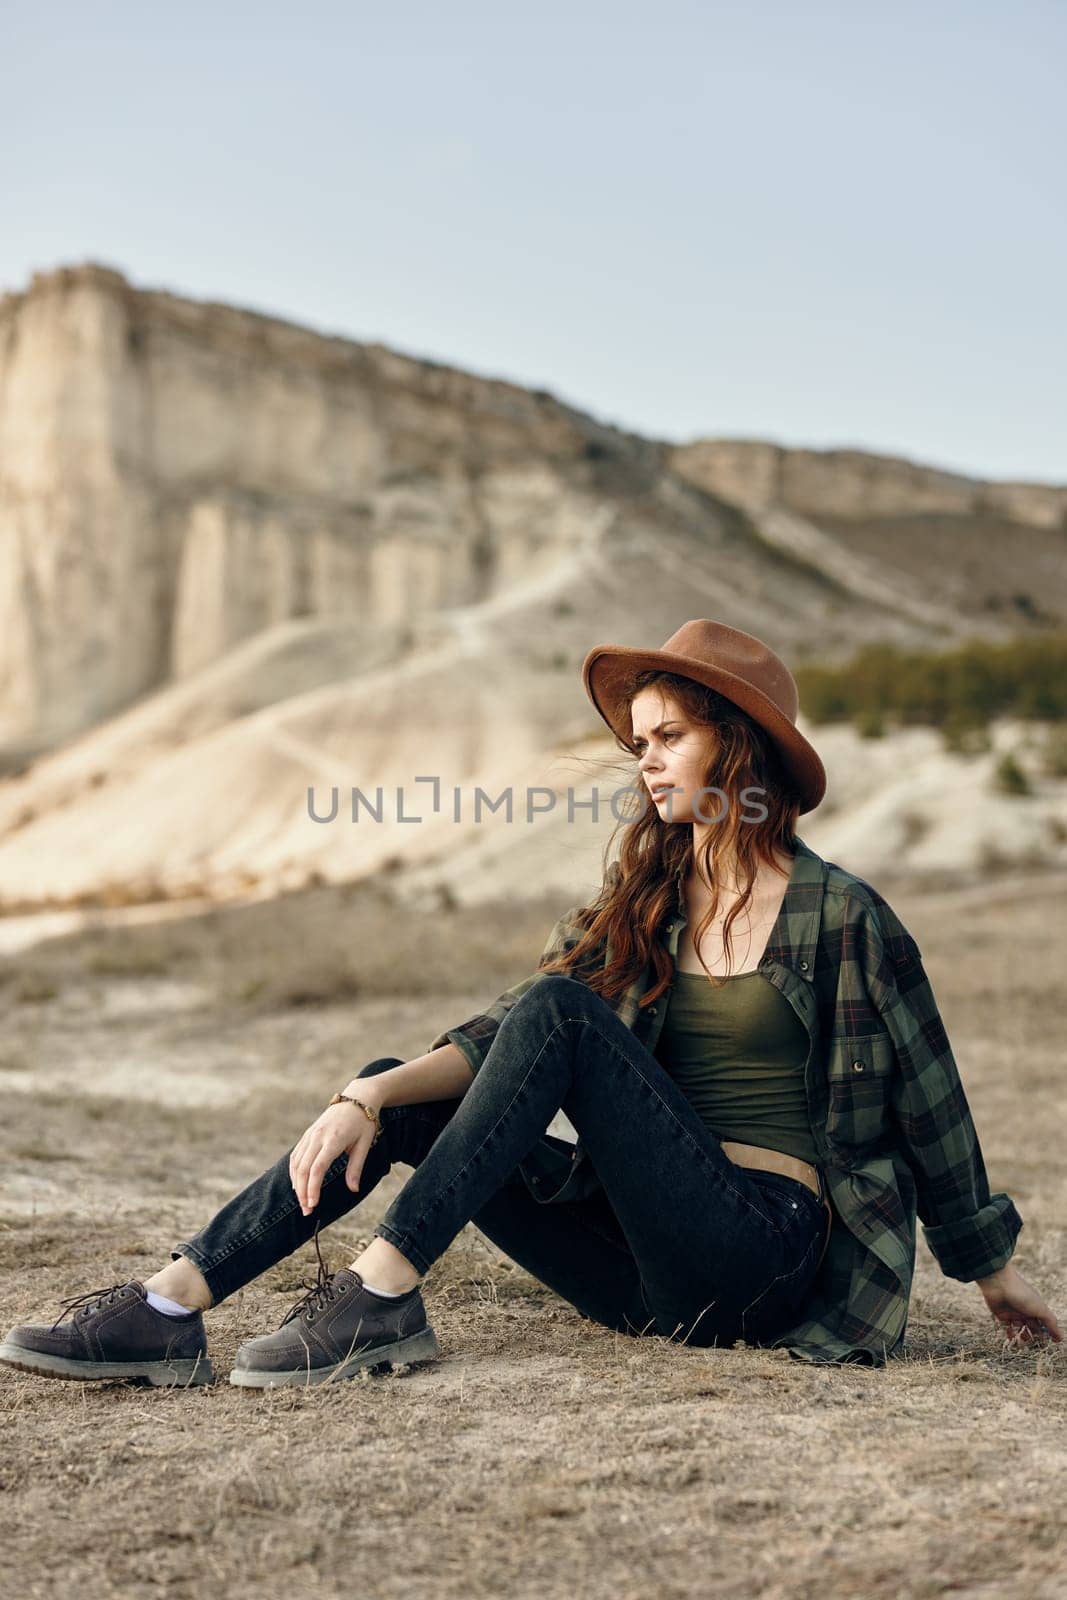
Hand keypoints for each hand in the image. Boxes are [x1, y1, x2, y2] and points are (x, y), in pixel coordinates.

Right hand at [288, 1087, 382, 1215]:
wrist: (357, 1098)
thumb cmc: (364, 1122)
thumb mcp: (365, 1144)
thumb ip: (356, 1167)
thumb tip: (353, 1190)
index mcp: (333, 1140)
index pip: (317, 1168)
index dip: (312, 1188)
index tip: (313, 1204)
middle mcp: (318, 1136)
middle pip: (303, 1168)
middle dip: (302, 1192)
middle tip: (307, 1211)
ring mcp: (310, 1134)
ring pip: (296, 1162)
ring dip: (297, 1184)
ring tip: (302, 1202)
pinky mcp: (308, 1134)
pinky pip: (296, 1155)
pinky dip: (294, 1171)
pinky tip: (297, 1184)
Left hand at [977, 1263, 1061, 1348]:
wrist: (999, 1283)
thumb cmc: (1022, 1294)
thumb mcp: (1040, 1309)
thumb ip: (1051, 1323)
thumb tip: (1060, 1338)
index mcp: (1036, 1308)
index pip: (1043, 1324)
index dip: (1044, 1334)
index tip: (1045, 1345)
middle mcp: (1025, 1311)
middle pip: (1031, 1328)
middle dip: (1032, 1337)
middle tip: (1032, 1344)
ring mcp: (1013, 1313)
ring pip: (1019, 1329)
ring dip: (1021, 1336)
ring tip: (1021, 1340)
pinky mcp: (1001, 1314)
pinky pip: (1006, 1327)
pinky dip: (1009, 1333)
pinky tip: (1011, 1336)